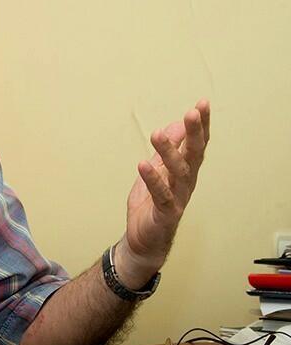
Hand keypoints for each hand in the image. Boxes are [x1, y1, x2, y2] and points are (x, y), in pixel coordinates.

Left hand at [117, 99, 210, 286]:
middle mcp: (185, 182)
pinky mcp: (165, 213)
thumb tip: (173, 125)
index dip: (200, 126)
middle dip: (195, 133)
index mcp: (184, 171)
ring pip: (178, 172)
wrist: (143, 240)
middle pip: (194, 155)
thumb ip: (165, 151)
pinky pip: (161, 195)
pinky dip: (152, 179)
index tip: (202, 104)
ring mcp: (177, 198)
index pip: (196, 145)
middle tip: (193, 112)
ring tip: (157, 134)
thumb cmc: (151, 205)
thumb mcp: (156, 171)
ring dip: (170, 152)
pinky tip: (143, 165)